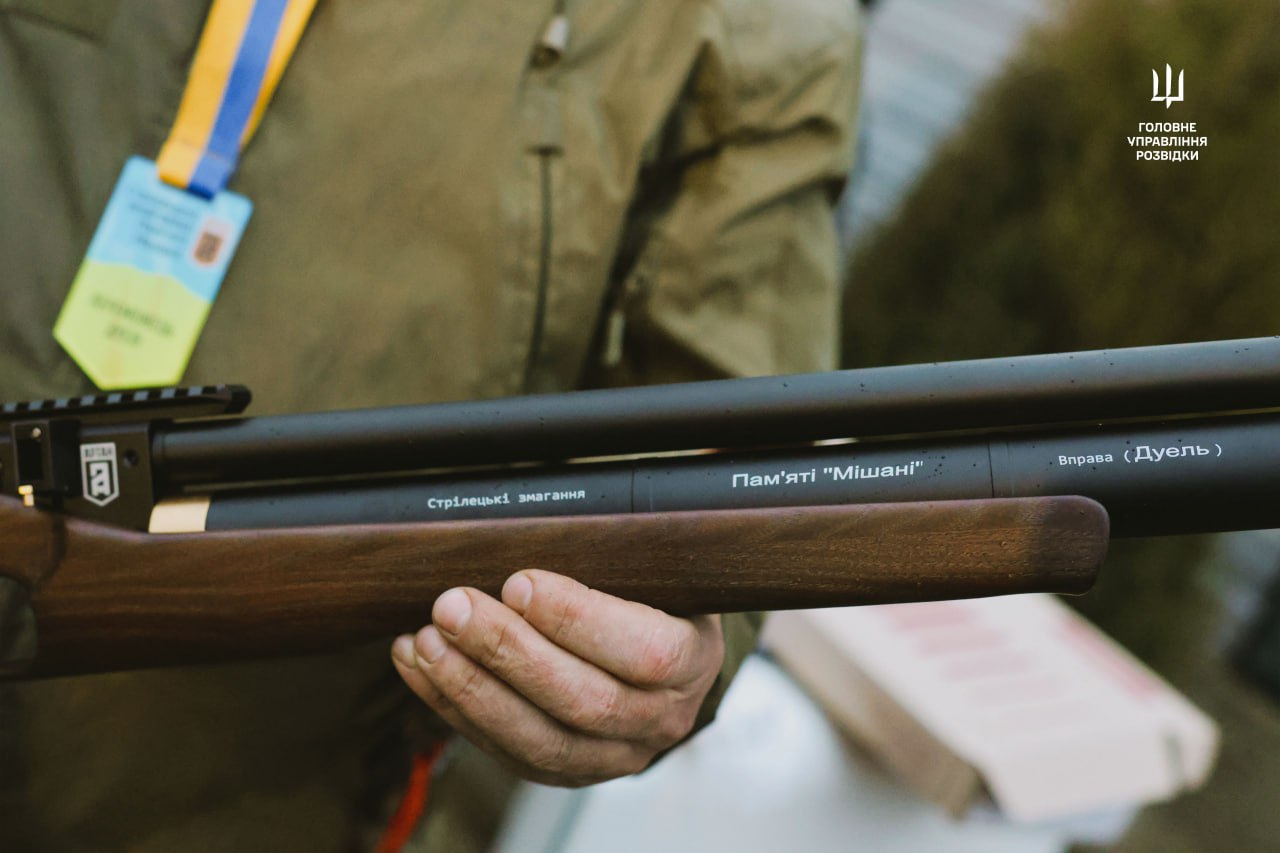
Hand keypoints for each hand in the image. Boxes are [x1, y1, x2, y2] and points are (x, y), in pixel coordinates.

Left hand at [390, 570, 724, 786]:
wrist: (663, 656)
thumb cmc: (653, 597)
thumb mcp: (657, 569)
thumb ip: (617, 556)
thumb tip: (546, 526)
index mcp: (693, 660)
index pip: (644, 652)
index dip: (577, 620)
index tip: (518, 581)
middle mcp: (661, 719)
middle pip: (582, 700)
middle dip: (507, 652)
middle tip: (452, 607)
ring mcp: (614, 756)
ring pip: (538, 740)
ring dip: (471, 689)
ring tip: (426, 640)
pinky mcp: (567, 773)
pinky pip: (506, 753)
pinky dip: (455, 709)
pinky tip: (421, 667)